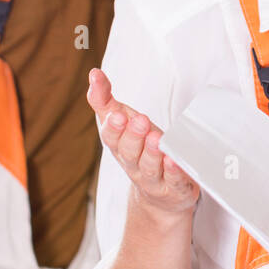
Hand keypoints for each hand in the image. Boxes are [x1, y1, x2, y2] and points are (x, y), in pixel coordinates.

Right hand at [87, 68, 198, 217]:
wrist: (160, 194)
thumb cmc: (140, 149)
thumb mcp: (123, 122)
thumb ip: (105, 99)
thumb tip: (94, 74)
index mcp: (119, 147)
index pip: (111, 138)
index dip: (113, 127)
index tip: (117, 114)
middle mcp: (133, 164)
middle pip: (130, 152)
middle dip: (133, 136)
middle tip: (140, 120)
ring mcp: (153, 178)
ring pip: (150, 167)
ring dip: (152, 153)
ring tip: (156, 138)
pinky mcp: (174, 188)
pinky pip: (173, 180)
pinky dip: (174, 171)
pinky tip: (174, 160)